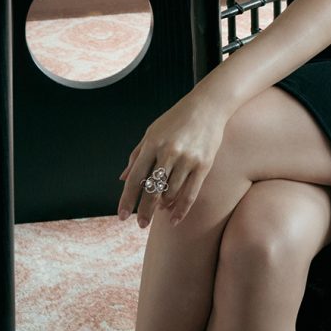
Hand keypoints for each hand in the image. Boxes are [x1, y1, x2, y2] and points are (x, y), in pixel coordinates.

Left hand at [117, 93, 226, 227]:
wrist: (208, 105)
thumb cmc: (176, 119)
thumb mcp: (152, 131)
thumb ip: (137, 155)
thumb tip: (122, 178)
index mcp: (152, 143)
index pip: (135, 177)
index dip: (127, 198)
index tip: (122, 215)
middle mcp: (169, 151)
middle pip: (152, 190)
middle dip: (144, 211)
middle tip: (141, 224)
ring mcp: (187, 159)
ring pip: (171, 193)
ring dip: (163, 206)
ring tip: (160, 210)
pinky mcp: (204, 165)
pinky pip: (190, 194)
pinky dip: (181, 209)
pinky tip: (174, 218)